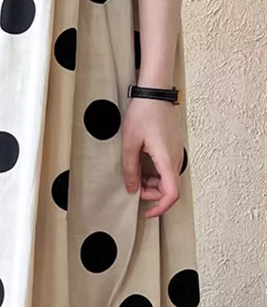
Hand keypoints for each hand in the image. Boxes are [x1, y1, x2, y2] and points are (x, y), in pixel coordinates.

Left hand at [121, 98, 183, 217]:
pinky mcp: (174, 147)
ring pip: (169, 179)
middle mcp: (176, 158)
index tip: (148, 212)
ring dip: (154, 184)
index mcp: (167, 160)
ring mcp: (177, 152)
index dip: (160, 207)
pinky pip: (168, 168)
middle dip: (153, 194)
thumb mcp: (129, 144)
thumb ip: (130, 169)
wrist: (155, 93)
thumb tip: (132, 188)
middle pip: (170, 189)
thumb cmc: (143, 114)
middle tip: (135, 188)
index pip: (171, 194)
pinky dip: (157, 174)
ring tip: (136, 175)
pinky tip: (143, 166)